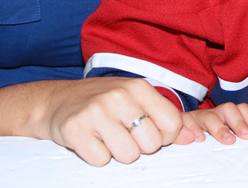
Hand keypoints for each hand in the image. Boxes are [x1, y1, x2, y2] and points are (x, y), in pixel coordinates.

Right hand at [0, 77, 186, 166]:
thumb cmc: (102, 102)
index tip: (148, 132)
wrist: (55, 101)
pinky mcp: (76, 129)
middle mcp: (119, 96)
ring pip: (128, 155)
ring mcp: (97, 111)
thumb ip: (164, 117)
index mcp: (139, 87)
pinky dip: (96, 157)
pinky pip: (101, 161)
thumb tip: (193, 137)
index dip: (164, 137)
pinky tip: (90, 140)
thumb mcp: (135, 101)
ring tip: (106, 137)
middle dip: (139, 146)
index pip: (173, 124)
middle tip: (121, 133)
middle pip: (152, 145)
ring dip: (117, 153)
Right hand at [184, 102, 247, 144]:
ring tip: (228, 140)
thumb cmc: (206, 134)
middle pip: (228, 109)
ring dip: (220, 128)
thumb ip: (238, 135)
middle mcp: (213, 113)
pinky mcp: (182, 123)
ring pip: (209, 116)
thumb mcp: (223, 134)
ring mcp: (197, 118)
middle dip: (239, 122)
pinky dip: (193, 129)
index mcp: (226, 115)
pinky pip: (186, 122)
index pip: (241, 109)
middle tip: (246, 135)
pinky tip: (199, 138)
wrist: (177, 126)